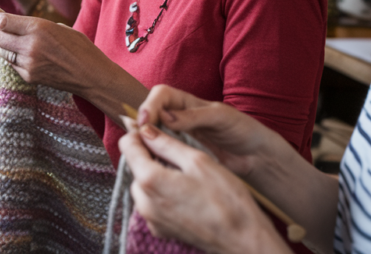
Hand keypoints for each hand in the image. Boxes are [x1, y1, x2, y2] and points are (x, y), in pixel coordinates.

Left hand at [0, 12, 106, 93]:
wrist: (92, 75)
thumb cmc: (79, 47)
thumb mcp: (59, 27)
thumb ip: (36, 25)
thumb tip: (16, 23)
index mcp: (39, 27)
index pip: (2, 22)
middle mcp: (30, 45)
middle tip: (6, 33)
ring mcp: (29, 63)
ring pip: (2, 52)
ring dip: (6, 47)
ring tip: (20, 46)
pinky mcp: (29, 77)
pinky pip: (12, 65)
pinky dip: (16, 60)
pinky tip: (30, 58)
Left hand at [119, 123, 284, 253]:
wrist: (243, 240)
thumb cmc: (226, 199)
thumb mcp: (198, 161)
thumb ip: (166, 143)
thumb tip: (146, 130)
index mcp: (150, 180)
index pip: (127, 146)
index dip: (139, 133)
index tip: (154, 130)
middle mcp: (143, 202)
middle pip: (135, 167)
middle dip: (150, 155)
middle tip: (178, 153)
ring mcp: (151, 219)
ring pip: (144, 185)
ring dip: (157, 175)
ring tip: (186, 175)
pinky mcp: (160, 229)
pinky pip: (153, 203)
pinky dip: (163, 193)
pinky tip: (186, 193)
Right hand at [136, 86, 281, 179]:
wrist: (256, 156)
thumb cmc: (243, 130)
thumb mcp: (221, 118)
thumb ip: (194, 116)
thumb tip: (165, 118)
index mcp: (187, 102)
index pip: (161, 95)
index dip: (150, 104)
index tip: (145, 120)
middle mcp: (178, 118)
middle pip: (150, 113)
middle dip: (142, 123)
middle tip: (141, 137)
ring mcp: (178, 137)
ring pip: (152, 134)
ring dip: (145, 140)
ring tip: (143, 149)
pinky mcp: (180, 155)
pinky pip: (161, 152)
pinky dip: (154, 155)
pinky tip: (153, 161)